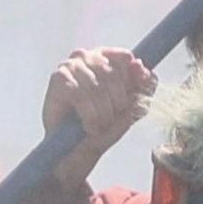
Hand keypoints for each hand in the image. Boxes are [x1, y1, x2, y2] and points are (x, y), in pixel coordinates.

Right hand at [41, 45, 150, 161]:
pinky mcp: (58, 79)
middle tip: (113, 120)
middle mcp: (87, 55)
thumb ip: (144, 83)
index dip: (133, 80)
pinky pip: (81, 96)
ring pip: (97, 87)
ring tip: (101, 126)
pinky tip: (89, 127)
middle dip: (117, 103)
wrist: (80, 148)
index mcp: (106, 56)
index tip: (133, 100)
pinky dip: (90, 116)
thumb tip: (140, 64)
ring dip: (103, 113)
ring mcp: (70, 65)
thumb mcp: (134, 104)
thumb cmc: (106, 124)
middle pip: (112, 74)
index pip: (125, 58)